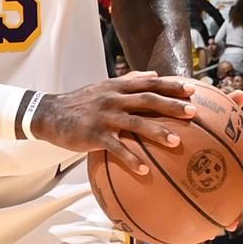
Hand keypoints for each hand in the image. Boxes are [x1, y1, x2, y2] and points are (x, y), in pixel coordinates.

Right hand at [29, 74, 199, 174]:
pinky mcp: (93, 135)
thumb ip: (129, 80)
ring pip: (134, 123)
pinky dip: (130, 158)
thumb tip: (154, 74)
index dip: (171, 85)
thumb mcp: (104, 86)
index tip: (192, 89)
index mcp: (117, 87)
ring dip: (156, 132)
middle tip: (192, 112)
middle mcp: (113, 98)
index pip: (149, 83)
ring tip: (176, 142)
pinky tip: (144, 170)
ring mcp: (103, 117)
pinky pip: (115, 148)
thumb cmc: (81, 102)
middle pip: (147, 100)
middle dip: (171, 105)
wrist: (50, 113)